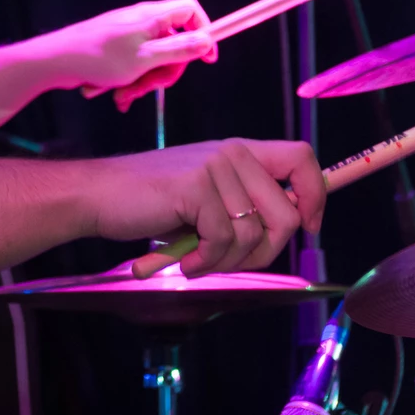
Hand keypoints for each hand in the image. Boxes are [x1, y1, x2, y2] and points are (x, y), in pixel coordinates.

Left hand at [42, 0, 218, 112]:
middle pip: (174, 42)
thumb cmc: (99, 58)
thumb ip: (178, 50)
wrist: (54, 61)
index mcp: (152, 16)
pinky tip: (112, 94)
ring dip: (142, 82)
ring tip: (124, 95)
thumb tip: (207, 40)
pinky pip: (133, 66)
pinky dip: (127, 81)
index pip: (190, 10)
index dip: (203, 30)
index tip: (206, 59)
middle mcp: (141, 21)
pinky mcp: (115, 48)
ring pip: (152, 60)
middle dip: (165, 70)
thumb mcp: (145, 59)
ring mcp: (128, 35)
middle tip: (150, 86)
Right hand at [86, 139, 323, 275]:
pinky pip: (223, 241)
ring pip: (254, 235)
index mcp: (240, 151)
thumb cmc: (152, 203)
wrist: (99, 195)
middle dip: (266, 253)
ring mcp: (214, 167)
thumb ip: (244, 203)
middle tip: (232, 263)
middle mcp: (232, 153)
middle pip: (286, 213)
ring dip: (227, 263)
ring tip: (198, 260)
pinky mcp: (195, 187)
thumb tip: (295, 225)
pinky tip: (185, 261)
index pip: (301, 157)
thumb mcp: (207, 196)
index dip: (315, 195)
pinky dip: (205, 262)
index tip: (308, 227)